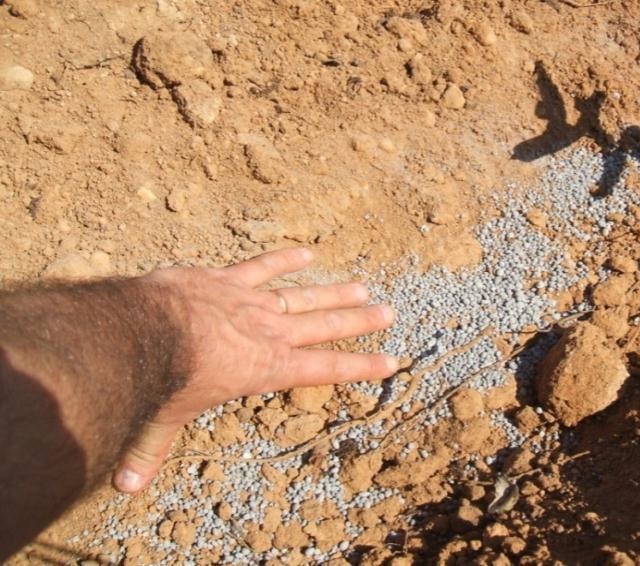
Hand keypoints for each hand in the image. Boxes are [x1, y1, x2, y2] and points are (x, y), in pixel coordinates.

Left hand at [112, 248, 396, 492]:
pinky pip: (261, 267)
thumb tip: (127, 487)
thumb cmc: (160, 382)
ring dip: (336, 292)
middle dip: (360, 321)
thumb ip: (151, 451)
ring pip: (304, 295)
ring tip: (364, 287)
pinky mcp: (227, 280)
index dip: (362, 366)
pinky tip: (306, 253)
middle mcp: (269, 334)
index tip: (392, 361)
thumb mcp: (162, 422)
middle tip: (388, 311)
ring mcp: (251, 303)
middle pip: (325, 325)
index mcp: (268, 369)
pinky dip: (284, 259)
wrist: (141, 334)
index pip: (326, 369)